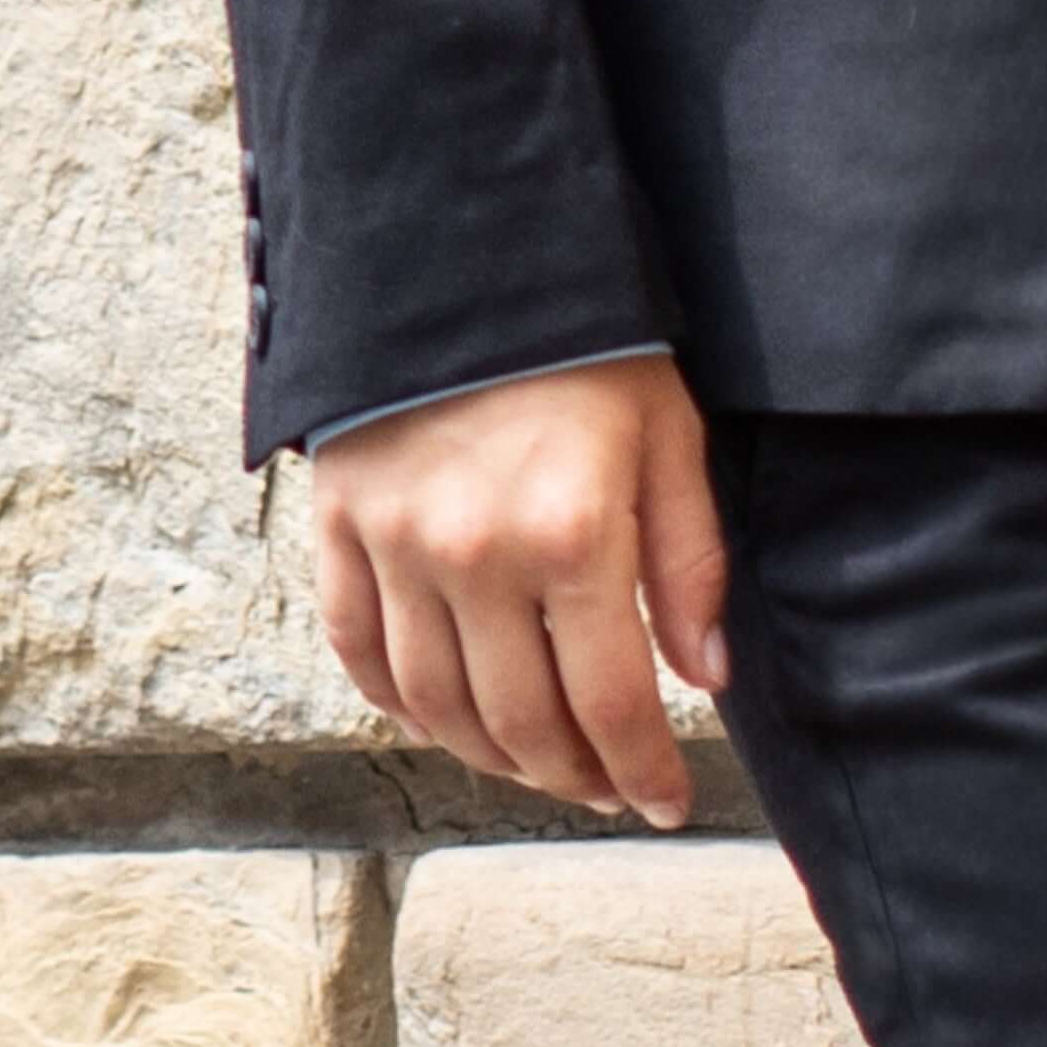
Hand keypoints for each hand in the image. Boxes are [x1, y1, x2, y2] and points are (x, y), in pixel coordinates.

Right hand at [313, 357, 728, 821]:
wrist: (466, 243)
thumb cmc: (587, 337)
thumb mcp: (668, 430)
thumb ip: (689, 558)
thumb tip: (706, 677)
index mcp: (573, 533)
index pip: (611, 703)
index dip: (644, 772)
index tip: (667, 803)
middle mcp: (477, 557)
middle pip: (521, 724)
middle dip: (574, 776)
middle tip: (609, 787)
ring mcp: (398, 546)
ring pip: (438, 708)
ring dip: (492, 757)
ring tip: (539, 762)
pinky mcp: (340, 526)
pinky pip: (360, 651)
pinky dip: (399, 703)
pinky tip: (443, 716)